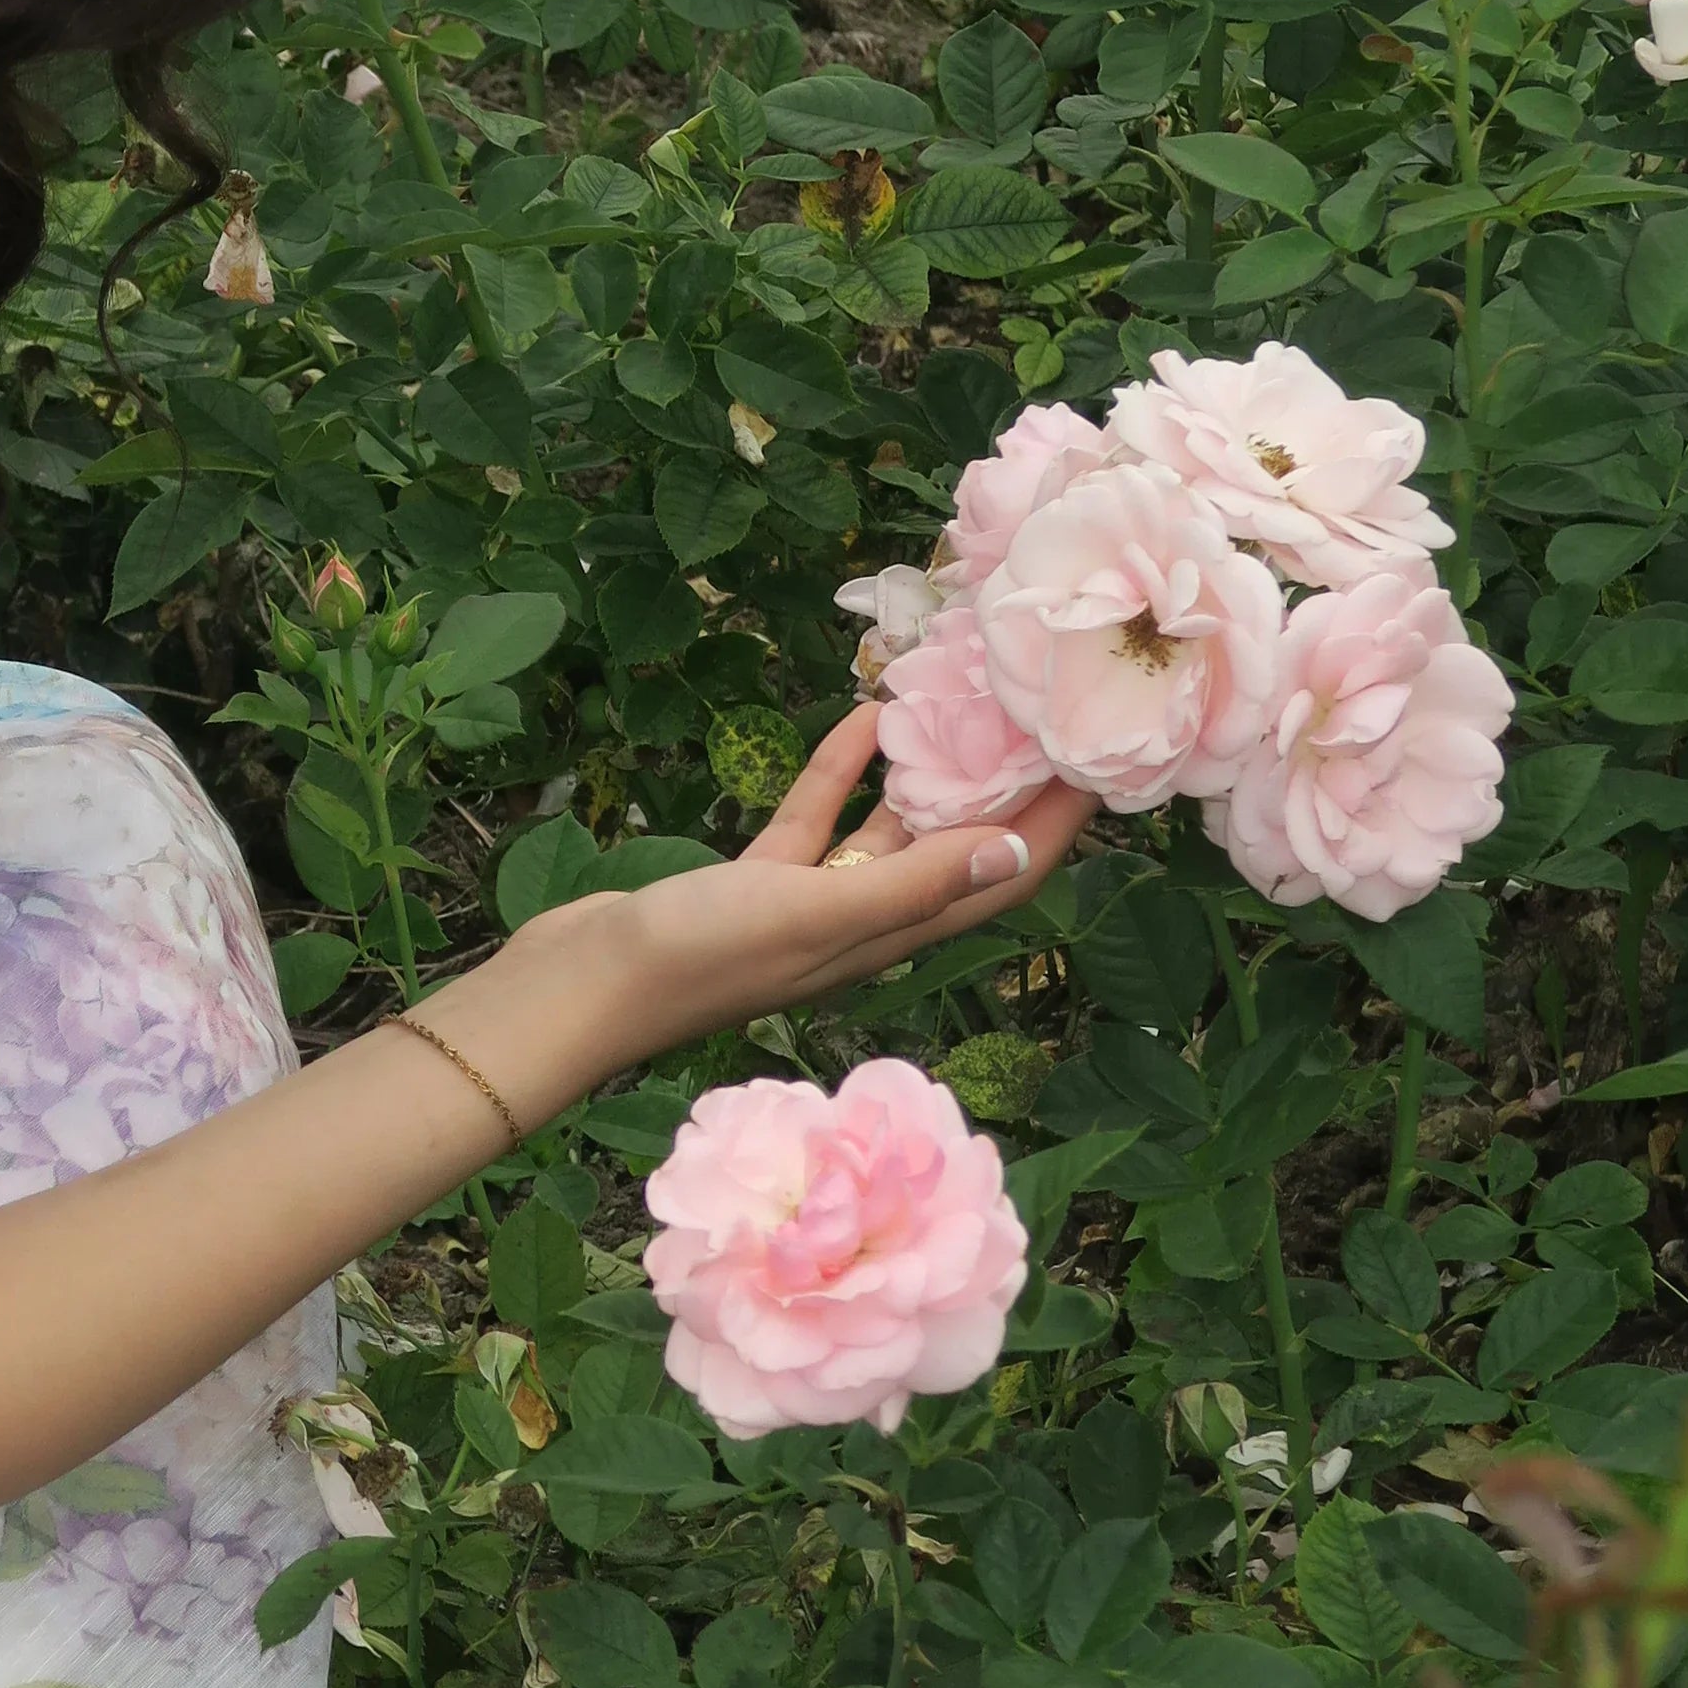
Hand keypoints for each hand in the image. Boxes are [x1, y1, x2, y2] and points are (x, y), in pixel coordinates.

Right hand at [499, 704, 1091, 1093]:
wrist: (585, 985)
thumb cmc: (701, 956)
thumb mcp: (816, 913)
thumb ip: (914, 883)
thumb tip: (1021, 847)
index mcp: (889, 937)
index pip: (999, 880)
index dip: (1056, 829)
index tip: (1101, 765)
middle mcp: (863, 923)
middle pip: (959, 851)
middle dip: (1007, 792)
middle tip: (1042, 717)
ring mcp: (809, 903)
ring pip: (889, 832)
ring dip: (927, 774)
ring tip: (962, 702)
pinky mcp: (758, 882)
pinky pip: (819, 820)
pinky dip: (844, 772)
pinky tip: (864, 718)